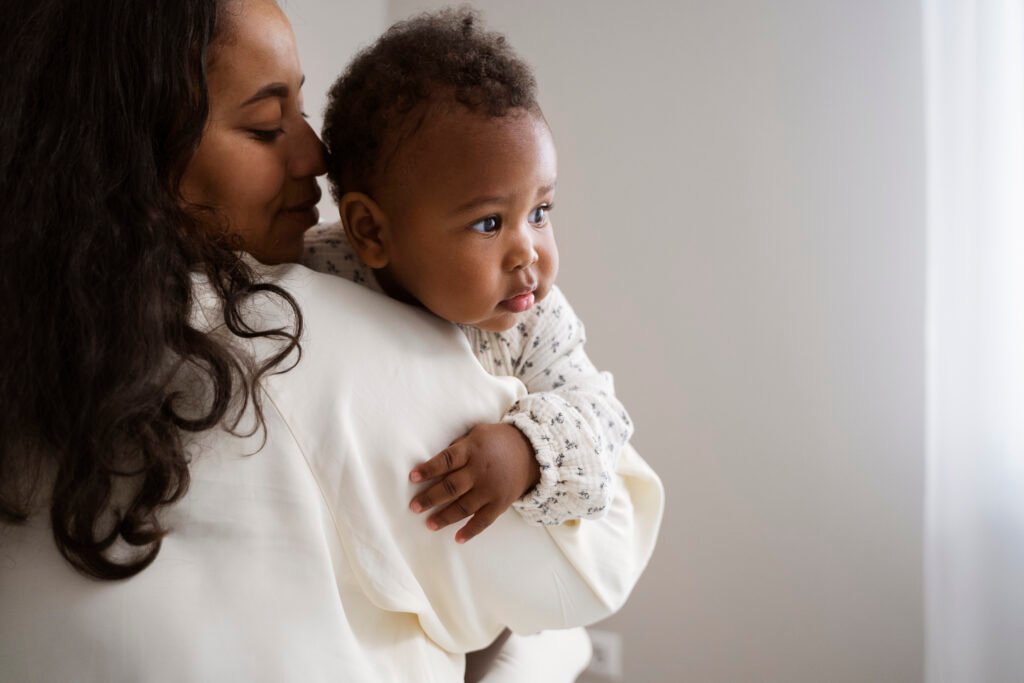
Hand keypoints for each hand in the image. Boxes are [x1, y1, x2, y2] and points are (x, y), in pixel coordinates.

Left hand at [408, 423, 540, 542]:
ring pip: (464, 506)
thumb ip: (458, 447)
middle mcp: (480, 471)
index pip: (446, 460)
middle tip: (414, 506)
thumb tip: (434, 463)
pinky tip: (458, 538)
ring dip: (445, 517)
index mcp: (472, 450)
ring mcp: (491, 489)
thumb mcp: (477, 434)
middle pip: (451, 486)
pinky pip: (484, 520)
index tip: (412, 477)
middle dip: (430, 497)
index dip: (429, 469)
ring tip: (429, 524)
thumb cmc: (496, 441)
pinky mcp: (501, 503)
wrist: (531, 452)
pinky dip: (471, 531)